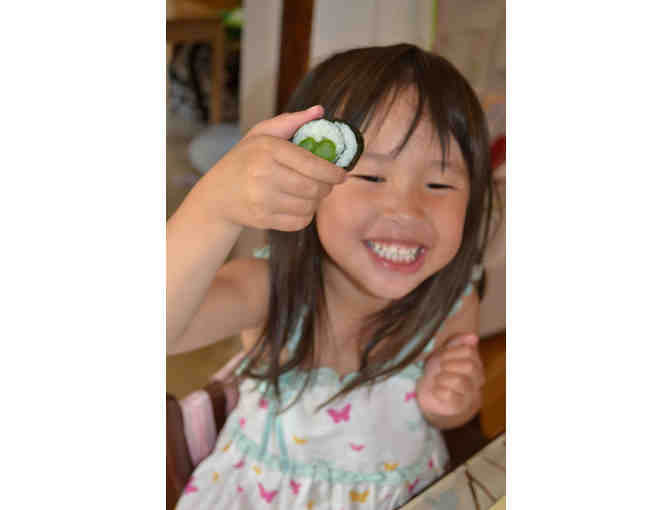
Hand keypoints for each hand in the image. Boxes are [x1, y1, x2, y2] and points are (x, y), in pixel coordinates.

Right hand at [187, 105, 346, 231]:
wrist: (217, 195)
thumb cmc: (244, 160)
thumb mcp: (261, 134)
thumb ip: (291, 121)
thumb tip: (320, 111)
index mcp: (268, 149)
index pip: (312, 164)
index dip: (333, 172)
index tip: (342, 175)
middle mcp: (264, 174)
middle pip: (314, 188)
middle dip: (327, 188)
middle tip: (327, 185)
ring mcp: (262, 199)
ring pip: (308, 206)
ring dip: (316, 202)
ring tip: (311, 194)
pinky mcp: (263, 220)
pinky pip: (299, 222)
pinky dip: (305, 216)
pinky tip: (299, 206)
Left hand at [416, 334, 484, 426]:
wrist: (430, 397)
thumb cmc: (439, 373)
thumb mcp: (445, 354)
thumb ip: (457, 342)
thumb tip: (474, 336)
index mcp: (476, 365)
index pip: (469, 351)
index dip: (452, 351)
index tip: (441, 355)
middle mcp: (477, 381)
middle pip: (469, 366)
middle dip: (448, 364)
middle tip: (439, 368)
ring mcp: (470, 396)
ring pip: (459, 381)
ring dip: (442, 378)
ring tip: (438, 380)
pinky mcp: (458, 408)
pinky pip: (450, 395)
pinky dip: (438, 390)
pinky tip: (436, 391)